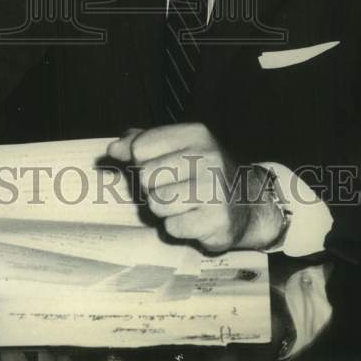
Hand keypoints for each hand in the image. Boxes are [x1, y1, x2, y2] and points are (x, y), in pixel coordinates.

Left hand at [108, 123, 284, 252]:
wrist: (248, 204)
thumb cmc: (200, 172)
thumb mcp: (175, 147)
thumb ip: (140, 142)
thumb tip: (113, 149)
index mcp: (195, 134)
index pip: (140, 148)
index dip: (141, 161)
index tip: (160, 166)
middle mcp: (208, 157)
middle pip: (146, 176)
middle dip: (153, 187)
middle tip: (174, 188)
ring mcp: (215, 189)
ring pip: (156, 203)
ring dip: (164, 208)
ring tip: (184, 203)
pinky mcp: (217, 221)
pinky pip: (172, 227)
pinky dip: (178, 227)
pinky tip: (195, 219)